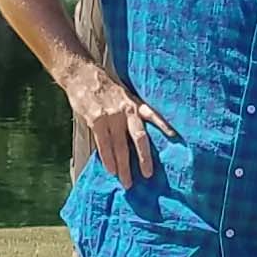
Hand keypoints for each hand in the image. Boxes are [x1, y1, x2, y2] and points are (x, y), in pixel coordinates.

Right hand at [66, 65, 176, 185]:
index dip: (164, 125)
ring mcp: (111, 116)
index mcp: (136, 104)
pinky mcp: (96, 120)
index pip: (153, 115)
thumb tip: (143, 134)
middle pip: (139, 138)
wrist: (82, 75)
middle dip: (144, 158)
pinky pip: (103, 145)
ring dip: (123, 166)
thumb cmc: (105, 89)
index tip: (175, 137)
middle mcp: (126, 110)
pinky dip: (108, 159)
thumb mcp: (125, 95)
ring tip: (127, 182)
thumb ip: (134, 111)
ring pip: (120, 146)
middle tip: (147, 175)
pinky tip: (111, 170)